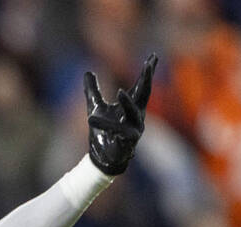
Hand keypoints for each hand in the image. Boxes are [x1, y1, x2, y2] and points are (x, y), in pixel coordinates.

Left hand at [84, 54, 155, 175]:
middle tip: (149, 64)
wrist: (101, 155)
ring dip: (127, 103)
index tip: (153, 57)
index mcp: (133, 107)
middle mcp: (138, 116)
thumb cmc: (102, 131)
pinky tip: (99, 119)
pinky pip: (120, 132)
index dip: (147, 72)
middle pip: (145, 95)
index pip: (142, 86)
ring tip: (119, 92)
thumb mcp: (95, 107)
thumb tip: (87, 72)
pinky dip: (110, 126)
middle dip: (147, 80)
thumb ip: (92, 91)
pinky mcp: (128, 142)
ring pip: (133, 114)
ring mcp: (135, 129)